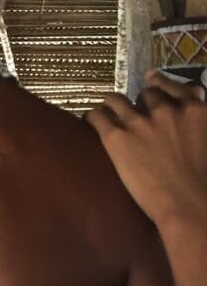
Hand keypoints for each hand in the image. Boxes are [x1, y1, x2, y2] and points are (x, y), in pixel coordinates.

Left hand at [87, 71, 206, 227]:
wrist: (188, 206)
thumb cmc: (205, 181)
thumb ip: (199, 117)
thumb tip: (195, 94)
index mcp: (194, 111)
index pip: (174, 87)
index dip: (160, 83)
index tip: (150, 79)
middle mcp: (165, 110)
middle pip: (144, 94)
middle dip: (139, 103)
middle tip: (133, 115)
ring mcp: (139, 121)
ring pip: (114, 99)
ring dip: (111, 106)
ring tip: (107, 115)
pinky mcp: (116, 136)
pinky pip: (95, 116)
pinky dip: (92, 118)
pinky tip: (90, 124)